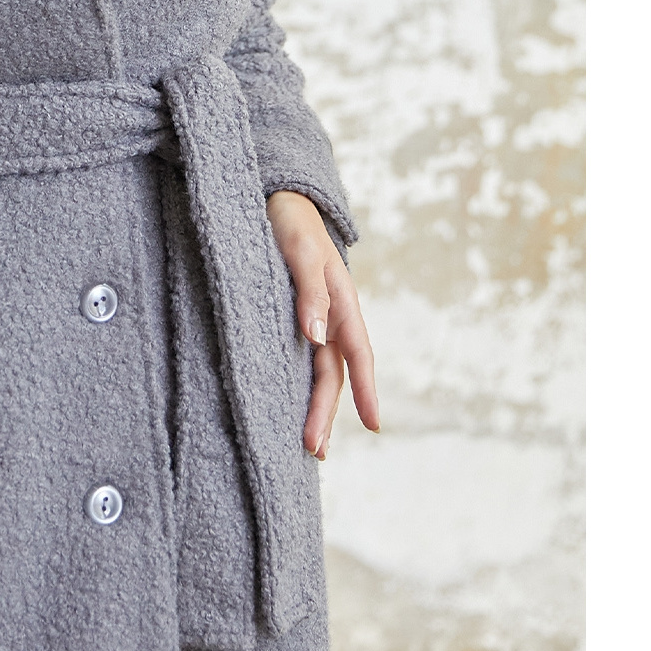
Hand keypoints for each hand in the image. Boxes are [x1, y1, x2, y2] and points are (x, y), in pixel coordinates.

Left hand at [266, 190, 379, 460]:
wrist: (276, 199)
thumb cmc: (291, 221)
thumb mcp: (299, 250)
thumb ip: (309, 291)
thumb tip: (316, 337)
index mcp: (341, 302)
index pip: (357, 355)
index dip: (365, 391)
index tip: (374, 425)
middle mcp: (330, 317)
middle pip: (332, 374)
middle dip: (327, 413)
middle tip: (315, 451)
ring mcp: (311, 320)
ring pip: (317, 372)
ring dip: (314, 407)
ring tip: (308, 446)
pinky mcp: (289, 318)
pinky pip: (297, 359)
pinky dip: (297, 387)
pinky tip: (289, 407)